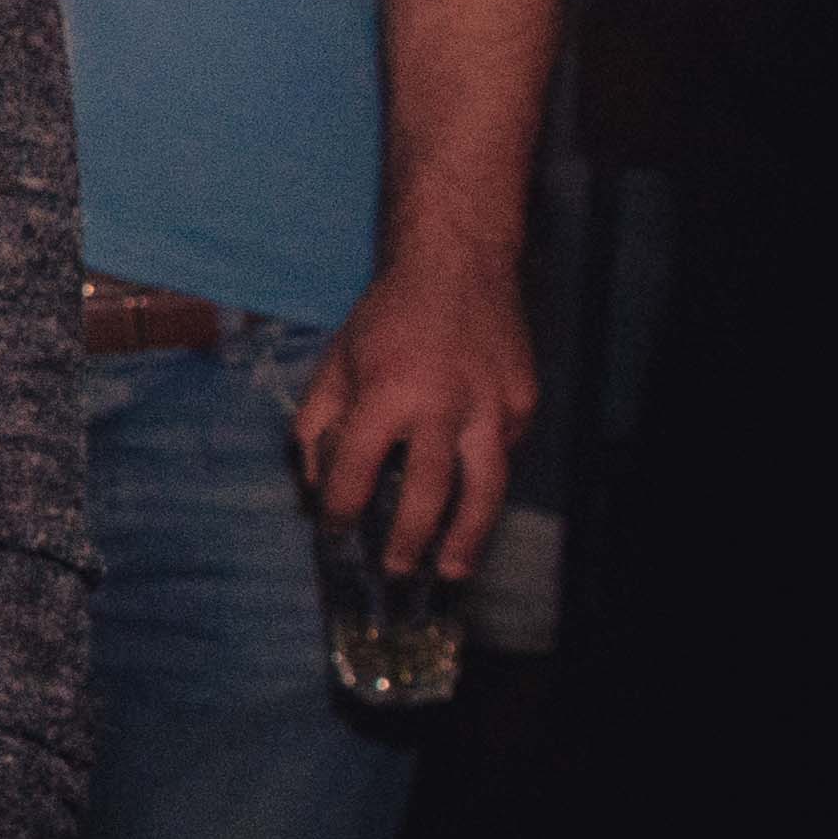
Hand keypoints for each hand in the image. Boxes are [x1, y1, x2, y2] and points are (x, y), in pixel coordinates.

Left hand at [296, 251, 529, 576]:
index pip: (358, 469)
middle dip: (409, 538)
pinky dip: (484, 482)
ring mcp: (493, 406)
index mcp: (387, 394)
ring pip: (485, 487)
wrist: (458, 268)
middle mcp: (444, 405)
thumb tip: (314, 484)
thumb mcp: (335, 364)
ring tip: (451, 571)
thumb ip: (317, 426)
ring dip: (467, 536)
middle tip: (394, 569)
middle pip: (430, 491)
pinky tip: (470, 506)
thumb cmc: (387, 318)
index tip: (334, 530)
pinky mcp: (524, 403)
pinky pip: (504, 455)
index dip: (341, 507)